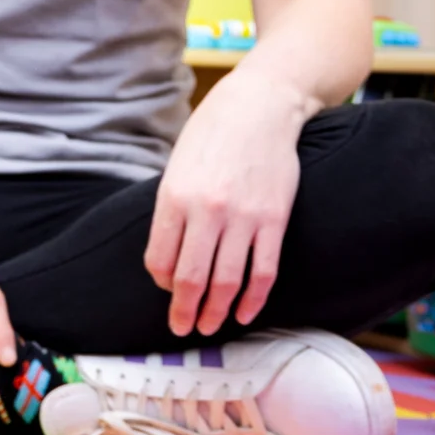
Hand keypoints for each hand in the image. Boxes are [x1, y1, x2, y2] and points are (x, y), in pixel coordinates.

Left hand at [146, 74, 306, 336]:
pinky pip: (263, 271)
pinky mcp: (274, 219)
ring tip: (209, 327)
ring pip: (227, 281)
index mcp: (173, 197)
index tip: (165, 291)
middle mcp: (206, 210)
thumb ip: (171, 210)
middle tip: (181, 328)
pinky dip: (253, 298)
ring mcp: (243, 217)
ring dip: (216, 312)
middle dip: (184, 310)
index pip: (159, 259)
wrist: (261, 107)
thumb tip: (167, 257)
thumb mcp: (177, 167)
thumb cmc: (213, 135)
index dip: (160, 284)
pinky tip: (245, 313)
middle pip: (190, 278)